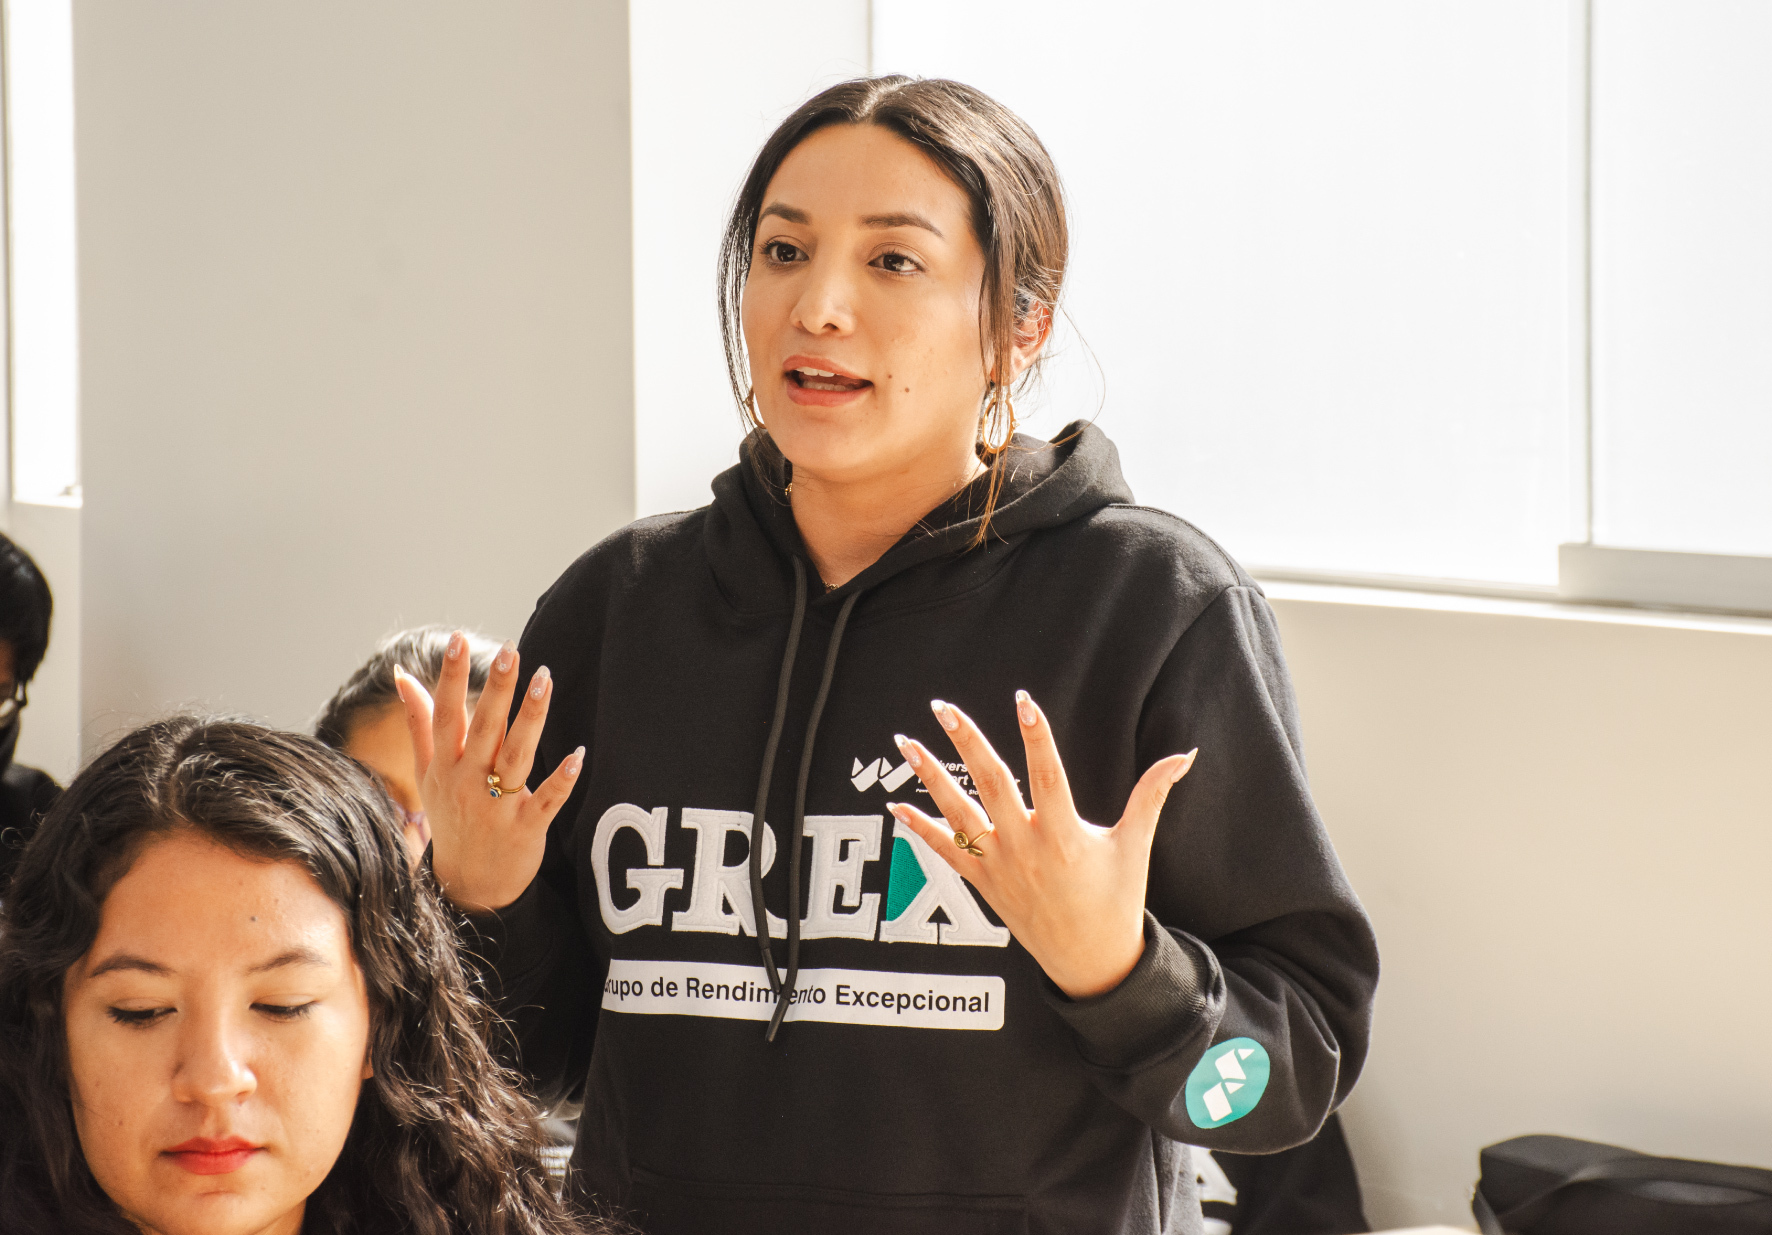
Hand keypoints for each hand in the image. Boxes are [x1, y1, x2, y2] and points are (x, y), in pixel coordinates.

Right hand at [392, 632, 582, 913]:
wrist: (468, 886)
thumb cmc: (450, 818)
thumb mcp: (427, 773)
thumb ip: (420, 722)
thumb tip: (403, 674)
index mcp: (445, 766)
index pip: (446, 715)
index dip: (451, 678)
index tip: (459, 639)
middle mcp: (467, 782)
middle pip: (484, 729)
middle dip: (497, 689)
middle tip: (512, 650)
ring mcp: (496, 806)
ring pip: (516, 756)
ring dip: (531, 719)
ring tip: (545, 680)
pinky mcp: (525, 828)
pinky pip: (545, 800)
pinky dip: (561, 780)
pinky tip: (577, 754)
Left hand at [888, 692, 1195, 999]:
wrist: (1091, 963)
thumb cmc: (1117, 900)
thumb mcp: (1136, 845)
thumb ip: (1153, 794)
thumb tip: (1184, 753)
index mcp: (1065, 835)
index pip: (1047, 775)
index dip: (1036, 736)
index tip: (1022, 699)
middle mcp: (1026, 848)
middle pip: (990, 784)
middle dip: (965, 742)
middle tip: (943, 707)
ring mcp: (999, 866)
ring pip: (957, 814)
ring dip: (928, 777)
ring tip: (905, 742)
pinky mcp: (982, 883)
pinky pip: (945, 852)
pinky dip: (920, 829)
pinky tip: (897, 805)